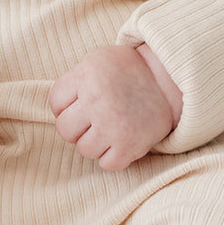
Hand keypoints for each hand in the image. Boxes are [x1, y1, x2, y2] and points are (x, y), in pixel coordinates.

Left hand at [48, 44, 183, 170]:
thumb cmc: (127, 70)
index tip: (81, 103)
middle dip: (77, 126)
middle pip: (65, 129)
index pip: (55, 103)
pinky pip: (107, 164)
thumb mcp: (96, 60)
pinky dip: (112, 156)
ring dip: (94, 142)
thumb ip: (74, 81)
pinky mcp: (130, 145)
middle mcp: (96, 100)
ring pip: (84, 149)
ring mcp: (113, 124)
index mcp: (86, 75)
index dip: (66, 105)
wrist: (168, 79)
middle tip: (94, 119)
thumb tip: (58, 110)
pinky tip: (120, 141)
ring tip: (109, 128)